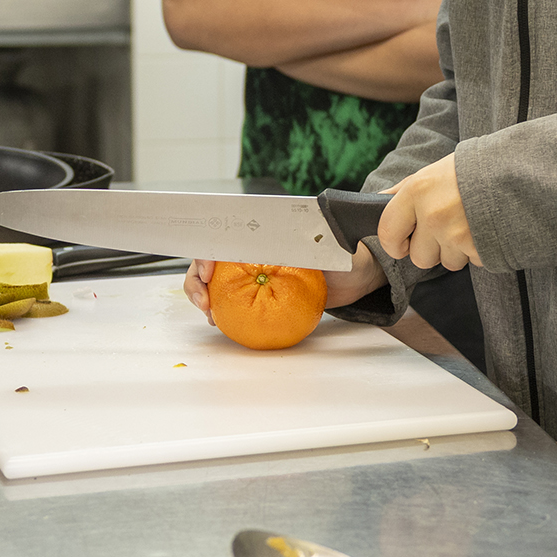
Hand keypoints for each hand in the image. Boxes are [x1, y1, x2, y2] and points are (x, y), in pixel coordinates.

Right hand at [185, 246, 384, 319]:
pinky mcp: (260, 294)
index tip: (210, 273)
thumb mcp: (328, 248)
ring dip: (204, 296)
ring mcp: (255, 273)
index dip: (209, 255)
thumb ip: (309, 244)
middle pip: (212, 259)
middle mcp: (255, 251)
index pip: (226, 238)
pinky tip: (220, 321)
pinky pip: (233, 300)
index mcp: (266, 235)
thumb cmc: (345, 257)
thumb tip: (292, 244)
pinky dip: (221, 310)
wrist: (357, 278)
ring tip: (210, 314)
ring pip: (216, 281)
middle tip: (204, 301)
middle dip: (198, 279)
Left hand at [377, 153, 480, 270]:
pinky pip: (472, 261)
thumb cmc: (473, 169)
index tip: (401, 243)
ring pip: (447, 262)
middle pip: (418, 257)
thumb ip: (405, 190)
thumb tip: (378, 201)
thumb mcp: (434, 171)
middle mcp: (433, 215)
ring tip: (470, 225)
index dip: (393, 243)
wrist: (519, 170)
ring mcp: (457, 234)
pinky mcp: (480, 249)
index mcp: (417, 191)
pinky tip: (484, 229)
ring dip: (457, 250)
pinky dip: (478, 251)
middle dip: (431, 249)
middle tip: (447, 228)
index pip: (387, 232)